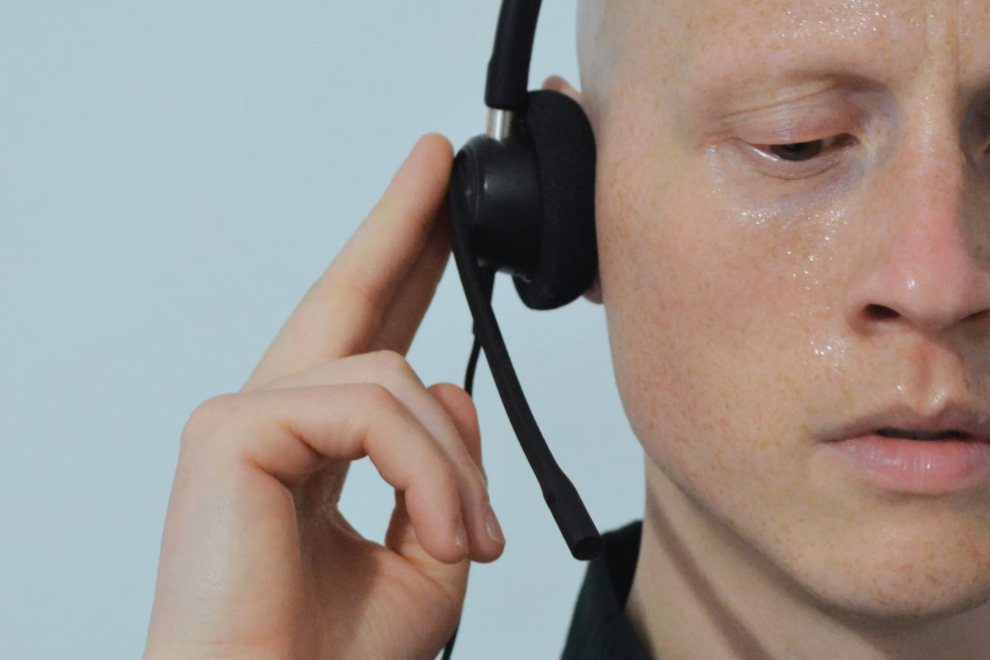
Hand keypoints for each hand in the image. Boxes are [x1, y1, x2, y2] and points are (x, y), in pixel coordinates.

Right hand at [143, 134, 504, 659]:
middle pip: (348, 294)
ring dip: (454, 465)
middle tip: (436, 157)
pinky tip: (443, 529)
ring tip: (469, 540)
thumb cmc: (332, 656)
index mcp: (315, 446)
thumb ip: (445, 468)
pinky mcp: (231, 429)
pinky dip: (426, 471)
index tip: (434, 203)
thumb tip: (448, 384)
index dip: (401, 266)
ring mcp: (245, 416)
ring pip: (395, 379)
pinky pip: (371, 409)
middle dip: (400, 224)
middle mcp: (273, 416)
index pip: (365, 336)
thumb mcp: (430, 553)